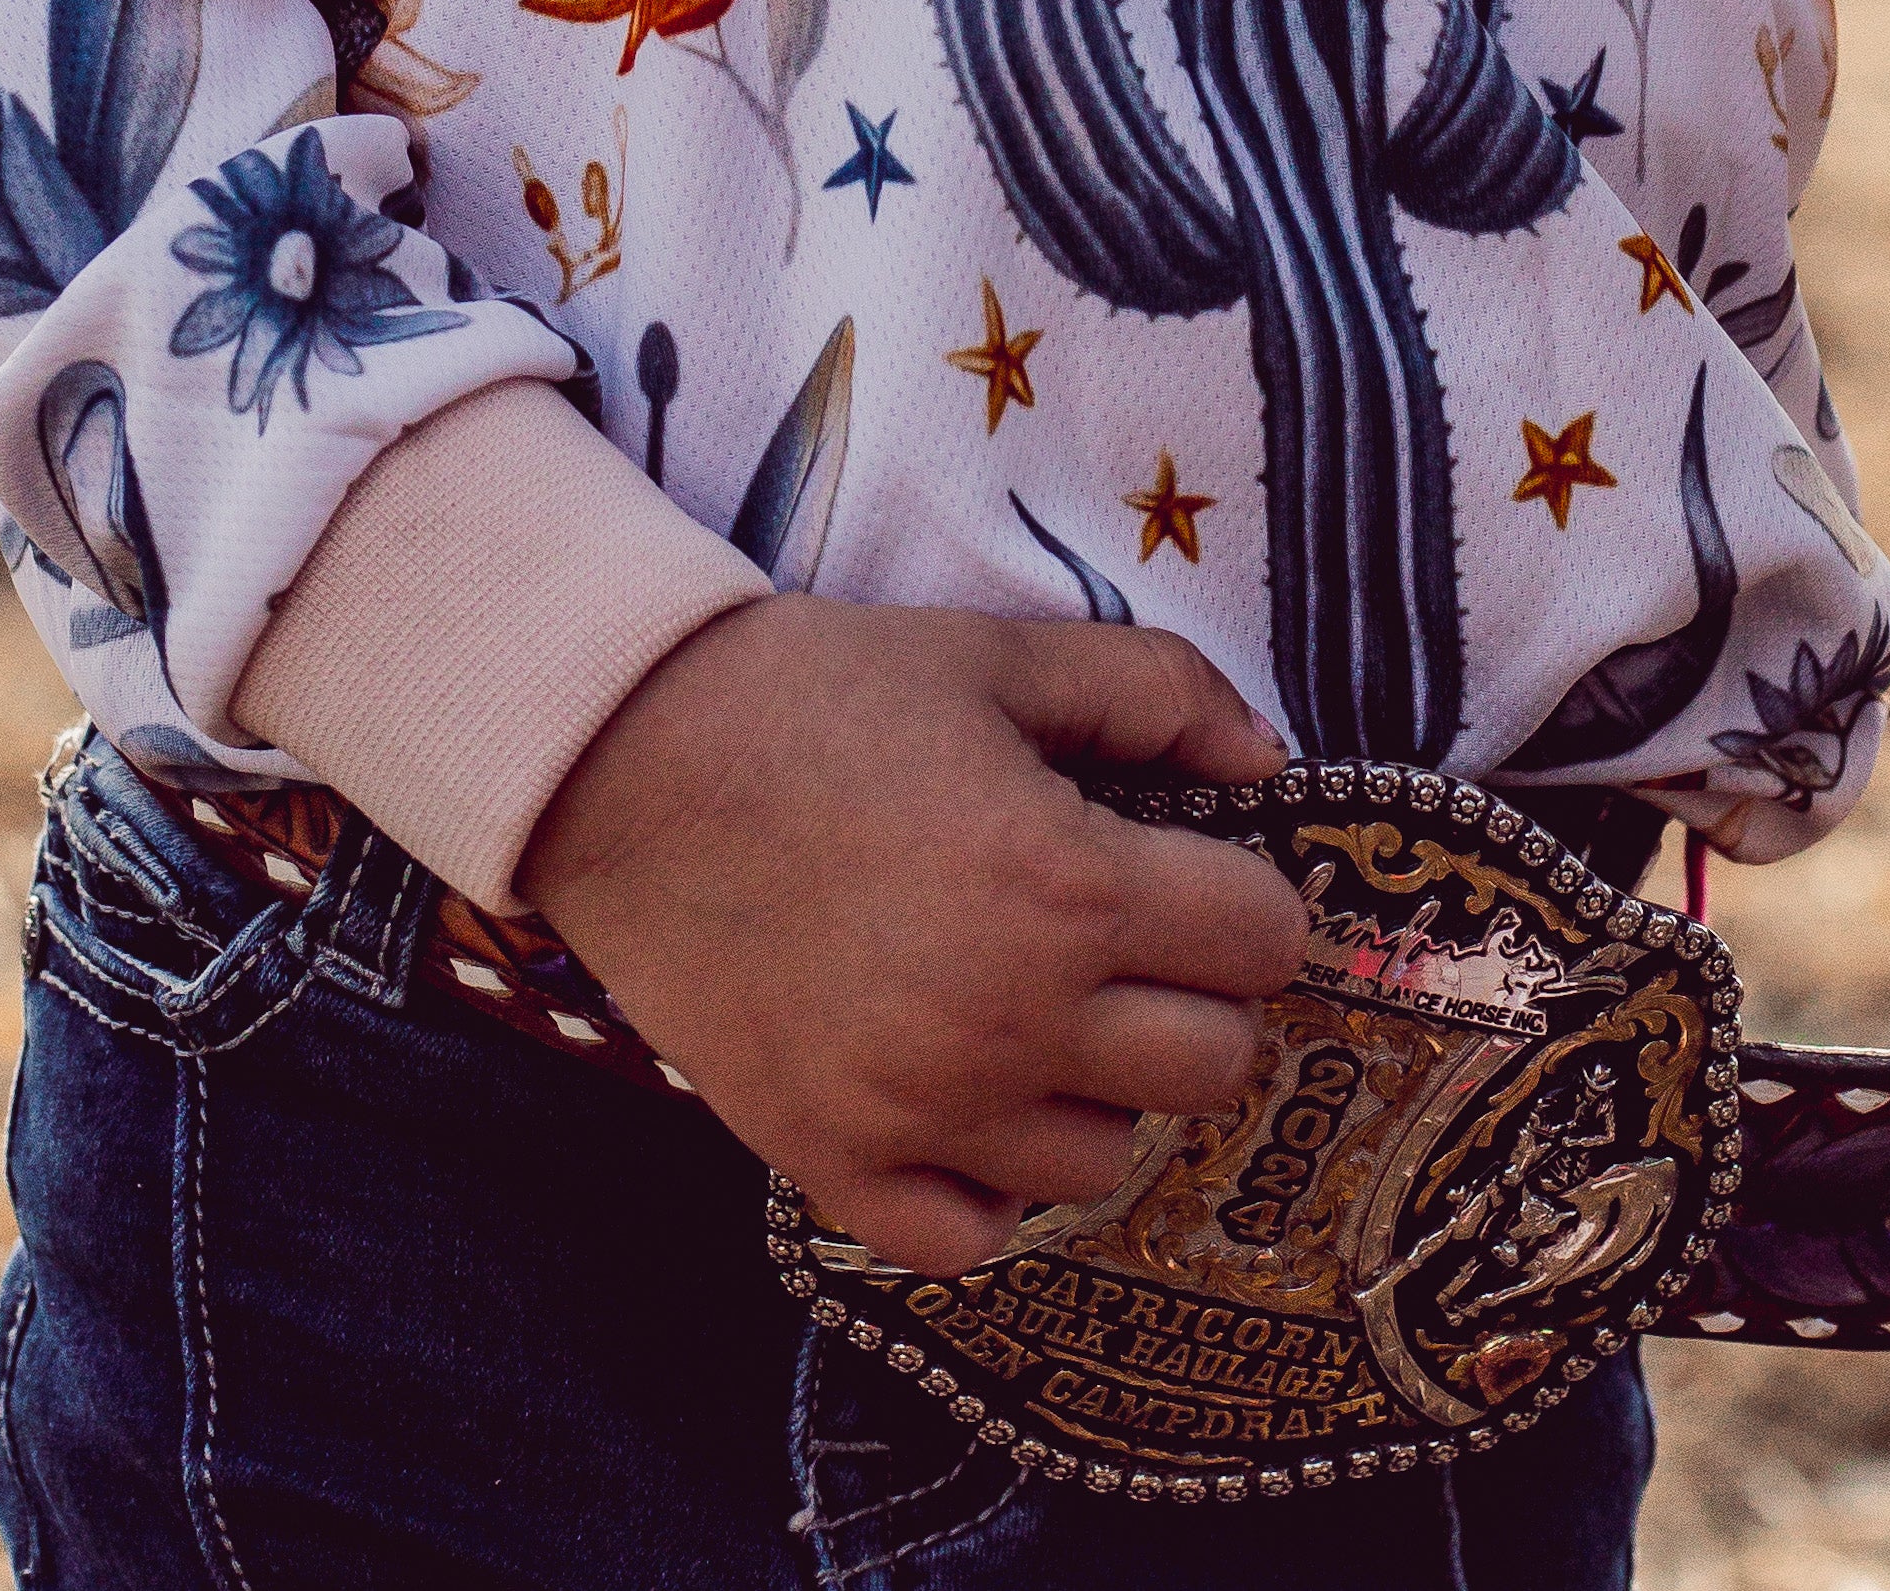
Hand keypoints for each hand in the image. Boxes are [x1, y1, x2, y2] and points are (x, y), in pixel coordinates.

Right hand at [516, 599, 1305, 1272]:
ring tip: (1029, 1007)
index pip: (1263, 940)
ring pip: (1103, 1159)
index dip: (1246, 895)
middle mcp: (1014, 1020)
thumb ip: (1152, 689)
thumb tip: (1265, 754)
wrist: (624, 758)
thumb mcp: (996, 655)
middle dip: (1192, 994)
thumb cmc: (819, 693)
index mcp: (1068, 886)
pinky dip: (984, 1178)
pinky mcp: (833, 1162)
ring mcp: (923, 1111)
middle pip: (1211, 1065)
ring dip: (1092, 1087)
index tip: (1198, 872)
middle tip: (1125, 939)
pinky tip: (957, 1094)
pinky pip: (971, 1235)